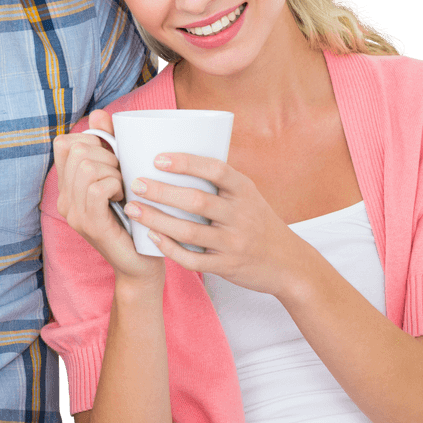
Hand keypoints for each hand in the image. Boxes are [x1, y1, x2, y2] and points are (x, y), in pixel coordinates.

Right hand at [52, 110, 163, 286]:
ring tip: (123, 188)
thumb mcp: (123, 176)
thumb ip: (111, 146)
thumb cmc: (137, 217)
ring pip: (86, 166)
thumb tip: (100, 113)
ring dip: (113, 170)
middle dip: (107, 154)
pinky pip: (97, 187)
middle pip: (77, 149)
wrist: (142, 265)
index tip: (113, 159)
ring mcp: (74, 213)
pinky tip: (124, 198)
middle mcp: (64, 199)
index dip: (92, 141)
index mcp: (68, 186)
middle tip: (123, 176)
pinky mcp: (90, 225)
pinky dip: (116, 185)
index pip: (65, 143)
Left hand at [124, 152, 307, 296]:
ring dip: (157, 220)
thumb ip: (220, 181)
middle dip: (162, 192)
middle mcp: (241, 215)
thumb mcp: (248, 196)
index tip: (157, 158)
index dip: (186, 162)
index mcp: (244, 190)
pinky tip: (151, 238)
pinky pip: (193, 260)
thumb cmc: (257, 222)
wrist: (289, 263)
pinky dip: (170, 249)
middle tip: (136, 184)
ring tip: (133, 209)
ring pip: (189, 232)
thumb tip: (176, 157)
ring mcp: (234, 242)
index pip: (216, 169)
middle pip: (197, 201)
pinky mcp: (227, 266)